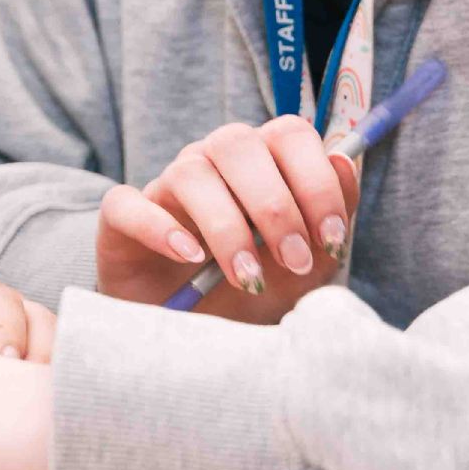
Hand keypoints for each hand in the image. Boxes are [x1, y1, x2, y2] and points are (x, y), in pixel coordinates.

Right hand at [94, 115, 354, 325]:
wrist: (186, 336)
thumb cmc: (247, 293)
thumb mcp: (302, 270)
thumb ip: (329, 221)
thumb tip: (347, 164)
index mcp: (260, 162)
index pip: (289, 134)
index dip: (315, 180)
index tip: (331, 239)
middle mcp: (211, 162)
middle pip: (238, 143)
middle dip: (276, 205)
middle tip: (295, 262)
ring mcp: (164, 186)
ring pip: (191, 171)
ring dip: (228, 225)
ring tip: (248, 278)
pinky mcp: (121, 219)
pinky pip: (129, 203)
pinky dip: (160, 227)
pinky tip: (190, 258)